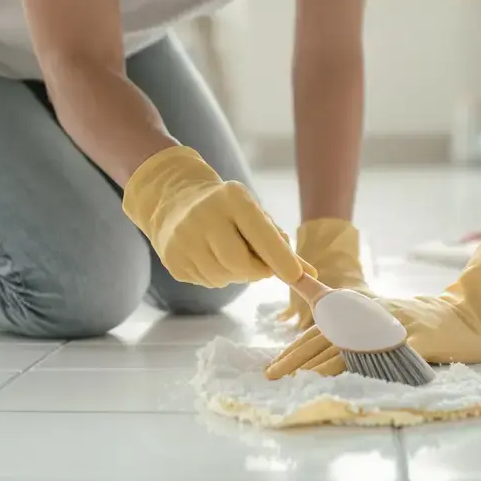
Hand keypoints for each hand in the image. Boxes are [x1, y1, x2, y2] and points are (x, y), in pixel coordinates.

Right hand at [123, 146, 308, 287]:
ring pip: (224, 277)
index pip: (261, 233)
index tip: (297, 276)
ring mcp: (183, 239)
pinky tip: (210, 257)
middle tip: (262, 268)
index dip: (280, 258)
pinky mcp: (172, 260)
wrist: (175, 201)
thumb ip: (280, 243)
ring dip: (237, 275)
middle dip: (257, 272)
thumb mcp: (254, 214)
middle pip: (240, 263)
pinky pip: (207, 283)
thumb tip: (309, 274)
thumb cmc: (227, 210)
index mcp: (232, 198)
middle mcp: (203, 215)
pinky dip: (218, 276)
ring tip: (230, 255)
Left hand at [266, 220, 480, 377]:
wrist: (461, 319)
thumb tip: (308, 337)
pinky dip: (367, 371)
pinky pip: (387, 359)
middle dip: (297, 360)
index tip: (271, 368)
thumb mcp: (374, 314)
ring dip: (322, 368)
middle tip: (272, 378)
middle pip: (327, 338)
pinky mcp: (415, 342)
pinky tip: (349, 384)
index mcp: (359, 305)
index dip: (293, 350)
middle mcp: (372, 313)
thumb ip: (342, 319)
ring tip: (299, 385)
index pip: (318, 329)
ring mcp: (393, 327)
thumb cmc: (413, 322)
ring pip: (352, 348)